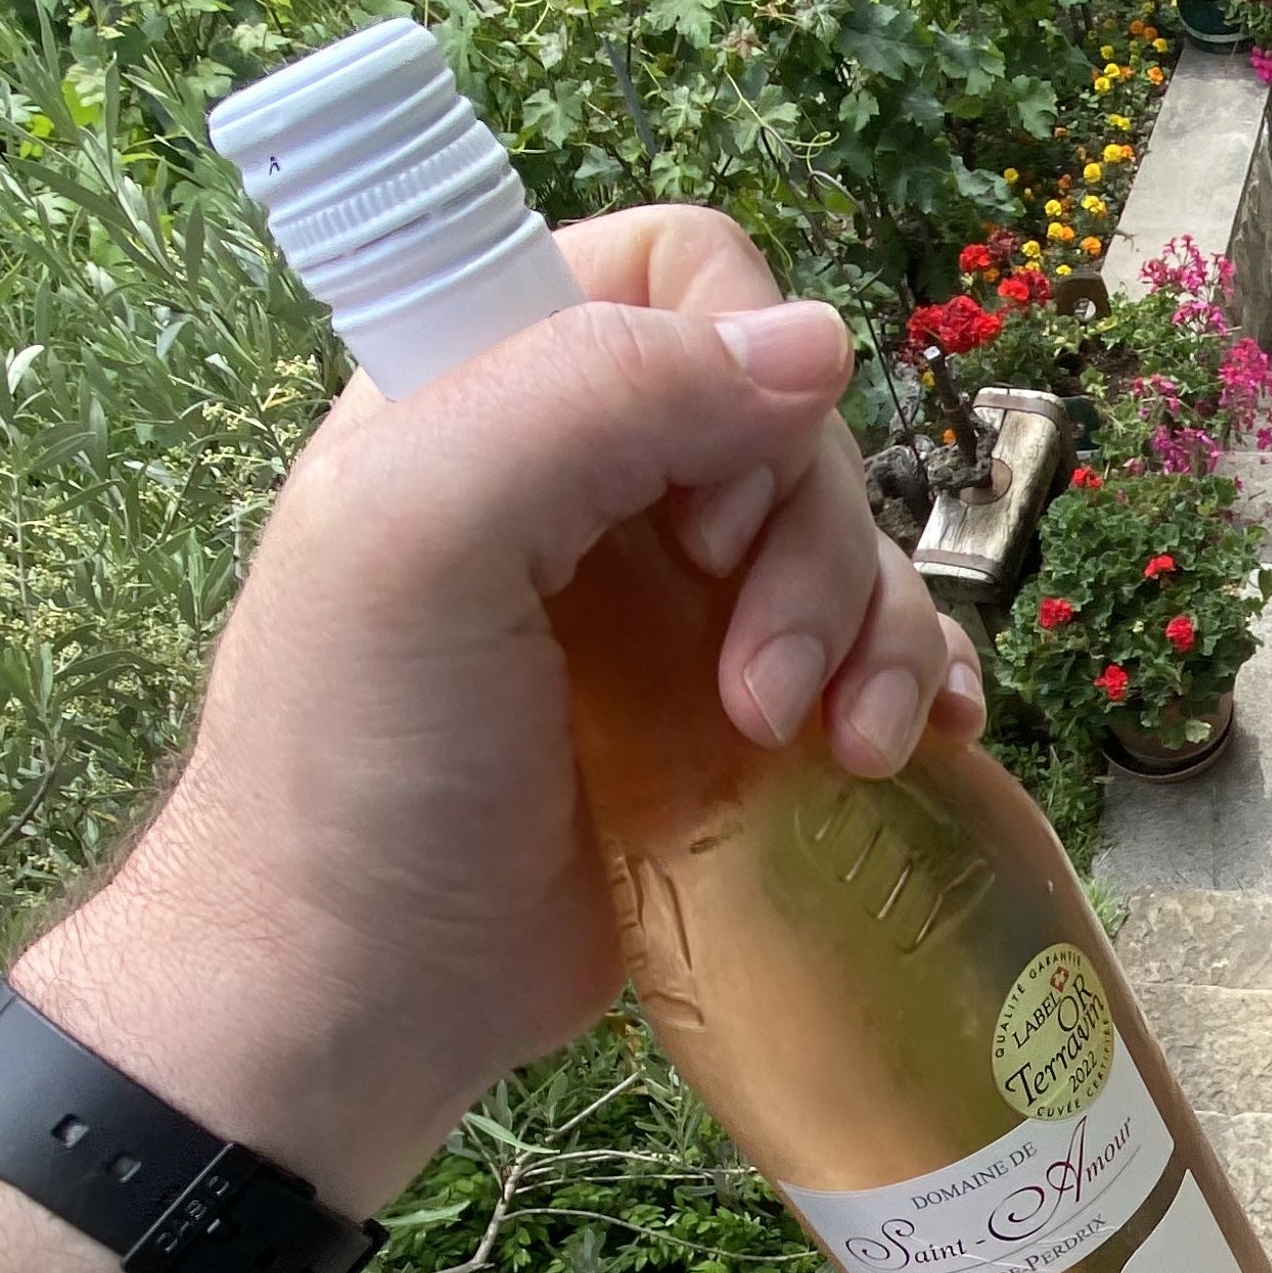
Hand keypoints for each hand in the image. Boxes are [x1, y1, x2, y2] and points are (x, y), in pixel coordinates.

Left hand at [21, 206, 983, 1212]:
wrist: (357, 1002)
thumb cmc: (353, 770)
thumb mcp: (422, 538)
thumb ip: (591, 399)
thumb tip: (815, 345)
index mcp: (492, 390)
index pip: (678, 271)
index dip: (727, 365)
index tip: (693, 512)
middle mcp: (588, 482)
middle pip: (790, 420)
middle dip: (808, 549)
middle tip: (751, 686)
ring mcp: (667, 607)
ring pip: (849, 542)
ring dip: (872, 636)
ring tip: (823, 748)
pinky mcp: (728, 722)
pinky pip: (874, 653)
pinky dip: (917, 687)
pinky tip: (909, 749)